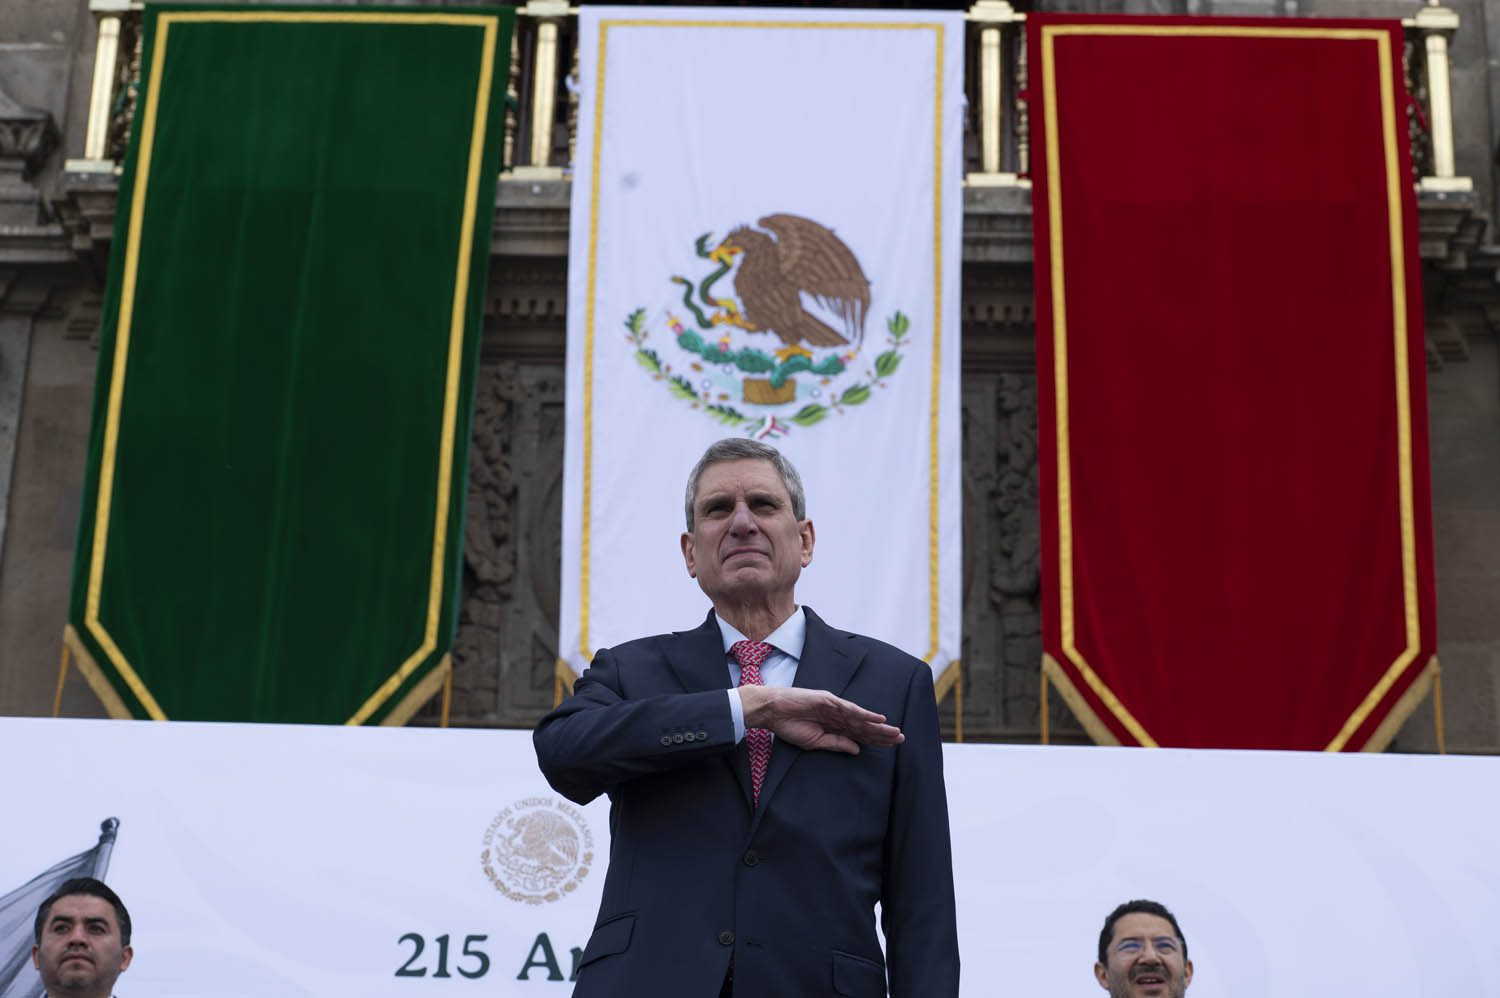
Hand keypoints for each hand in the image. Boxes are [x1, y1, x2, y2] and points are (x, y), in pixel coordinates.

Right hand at [739, 686, 903, 754]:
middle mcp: (838, 716)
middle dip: (882, 734)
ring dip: (878, 726)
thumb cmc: (790, 726)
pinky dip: (864, 714)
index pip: (860, 734)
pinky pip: (850, 709)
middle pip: (865, 726)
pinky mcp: (829, 700)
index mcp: (835, 726)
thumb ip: (837, 744)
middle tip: (902, 739)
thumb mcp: (816, 742)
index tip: (891, 746)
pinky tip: (878, 719)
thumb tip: (857, 750)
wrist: (773, 712)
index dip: (875, 740)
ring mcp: (834, 707)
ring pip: (861, 718)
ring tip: (895, 732)